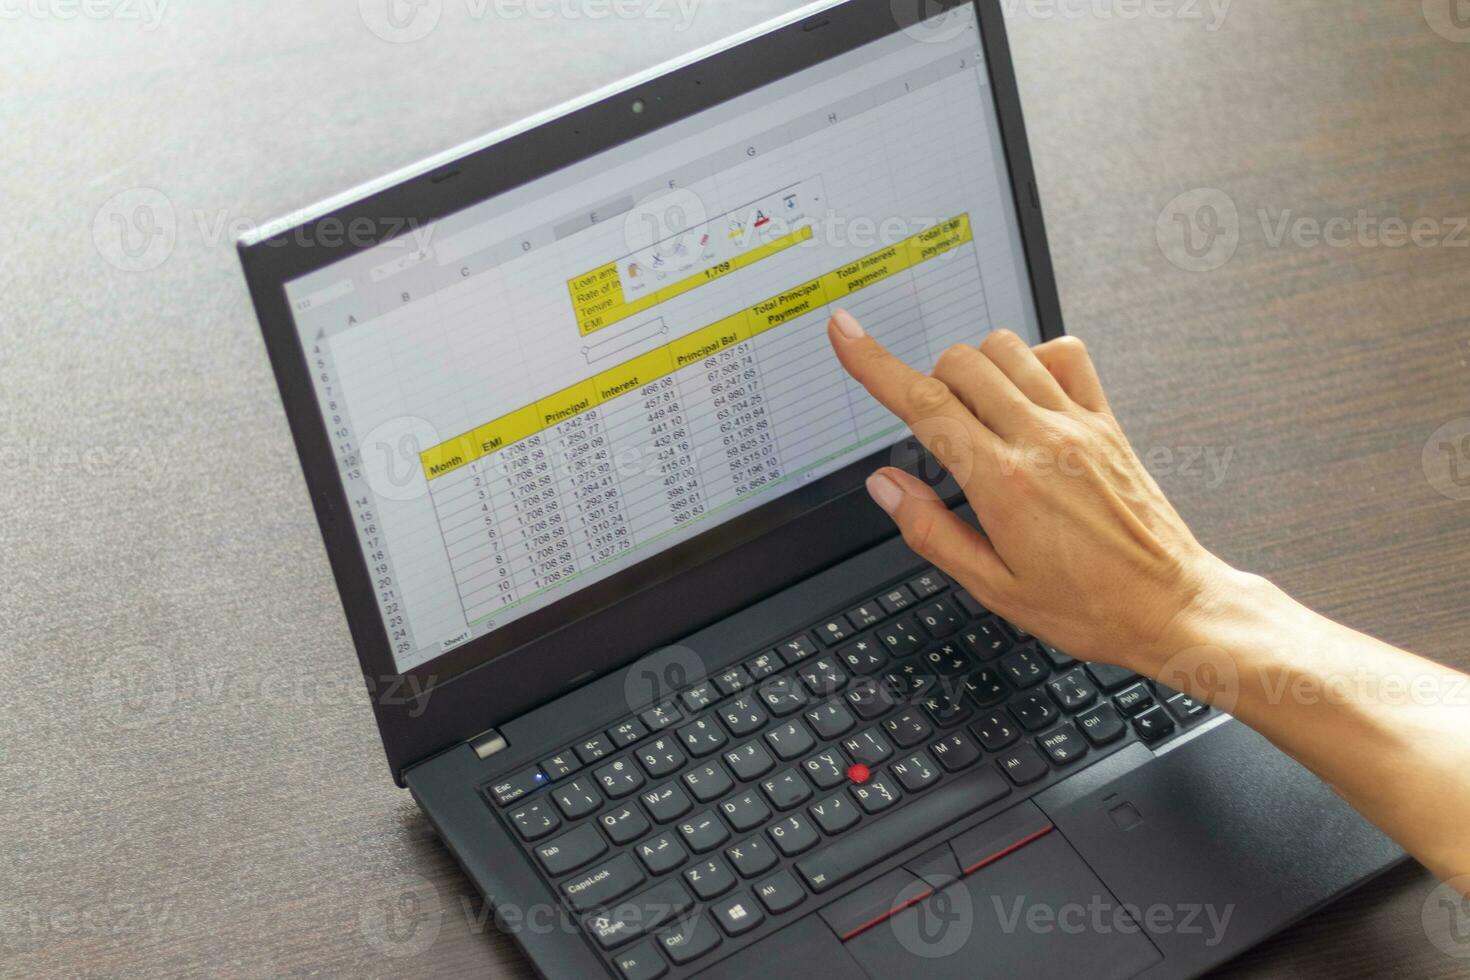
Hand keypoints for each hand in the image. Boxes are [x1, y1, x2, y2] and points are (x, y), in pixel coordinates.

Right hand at [827, 308, 1237, 670]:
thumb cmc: (1089, 606)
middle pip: (959, 364)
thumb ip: (932, 532)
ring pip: (1006, 347)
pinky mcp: (1107, 421)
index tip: (847, 334)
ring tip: (978, 414)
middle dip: (928, 380)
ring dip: (976, 367)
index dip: (875, 364)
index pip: (924, 405)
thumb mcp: (994, 588)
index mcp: (1004, 483)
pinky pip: (1066, 354)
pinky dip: (1034, 359)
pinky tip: (1027, 395)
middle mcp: (1041, 441)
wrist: (1172, 606)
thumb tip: (887, 486)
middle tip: (934, 428)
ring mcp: (1079, 424)